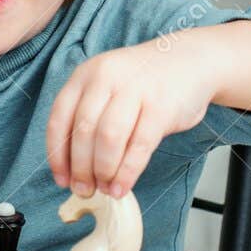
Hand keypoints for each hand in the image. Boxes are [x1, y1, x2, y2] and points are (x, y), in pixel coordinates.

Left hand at [46, 33, 220, 198]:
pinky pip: (139, 146)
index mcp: (85, 75)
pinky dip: (127, 172)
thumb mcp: (108, 88)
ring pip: (108, 139)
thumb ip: (90, 118)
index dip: (57, 156)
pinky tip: (122, 187)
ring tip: (104, 189)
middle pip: (83, 132)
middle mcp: (106, 78)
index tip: (61, 179)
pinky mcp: (161, 106)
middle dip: (80, 168)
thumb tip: (74, 169)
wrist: (193, 60)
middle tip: (83, 190)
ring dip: (102, 171)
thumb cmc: (144, 83)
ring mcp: (135, 89)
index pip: (59, 119)